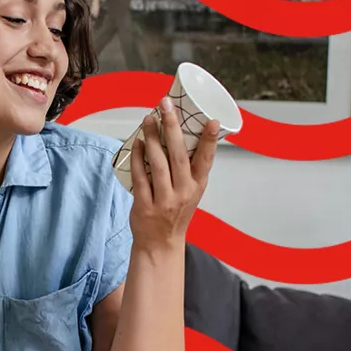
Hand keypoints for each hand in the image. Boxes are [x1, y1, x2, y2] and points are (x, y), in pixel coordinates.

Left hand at [129, 97, 218, 251]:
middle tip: (167, 105)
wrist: (160, 244)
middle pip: (179, 155)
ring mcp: (165, 200)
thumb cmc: (174, 213)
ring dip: (153, 138)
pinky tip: (137, 143)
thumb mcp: (189, 192)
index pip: (207, 160)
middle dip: (173, 128)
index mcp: (197, 186)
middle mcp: (184, 192)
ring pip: (158, 163)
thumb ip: (186, 169)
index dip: (210, 141)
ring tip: (148, 119)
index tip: (213, 121)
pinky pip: (141, 177)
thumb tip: (175, 135)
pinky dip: (138, 157)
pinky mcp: (145, 205)